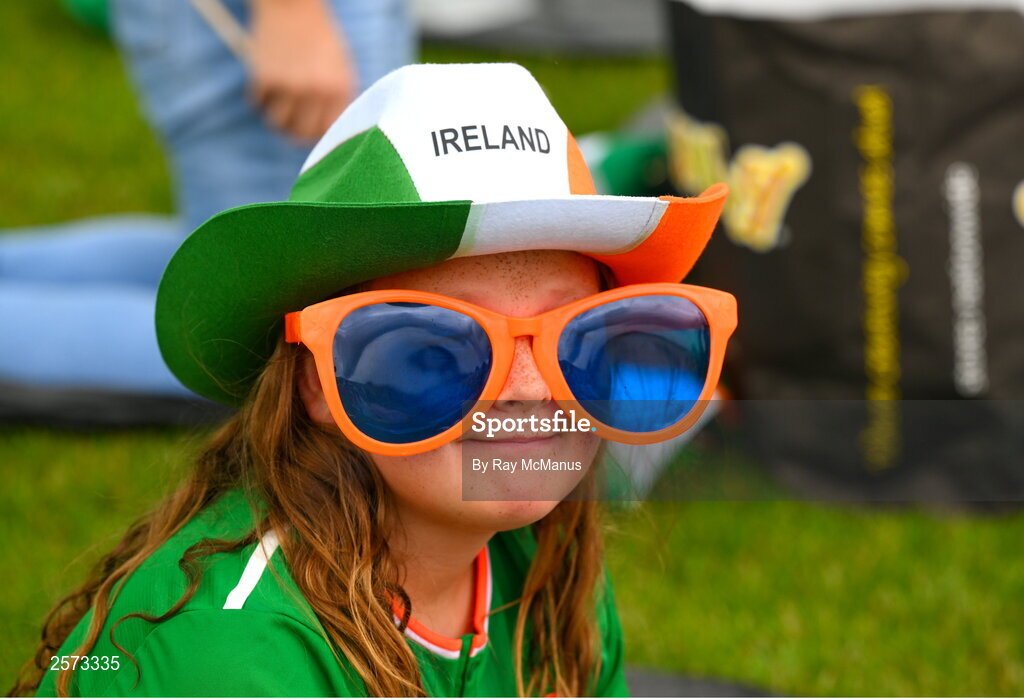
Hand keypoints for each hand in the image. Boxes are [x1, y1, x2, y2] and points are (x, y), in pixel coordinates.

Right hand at [249, 0, 357, 142]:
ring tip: (277, 104)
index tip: (308, 130)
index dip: (315, 135)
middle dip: (293, 131)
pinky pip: (257, 102)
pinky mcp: (265, 77)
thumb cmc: (319, 39)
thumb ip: (337, 100)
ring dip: (274, 116)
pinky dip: (259, 97)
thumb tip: (324, 134)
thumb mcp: (340, 68)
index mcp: (340, 89)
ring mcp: (291, 85)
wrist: (293, 5)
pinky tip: (266, 84)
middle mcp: (317, 91)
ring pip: (276, 122)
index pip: (327, 131)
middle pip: (300, 132)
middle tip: (289, 124)